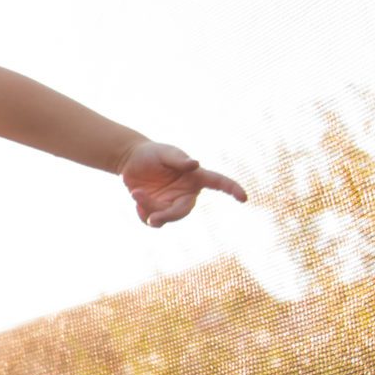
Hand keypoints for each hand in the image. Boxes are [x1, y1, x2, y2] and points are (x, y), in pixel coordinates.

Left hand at [121, 141, 246, 225]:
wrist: (131, 161)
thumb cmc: (153, 153)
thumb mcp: (165, 152)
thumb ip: (179, 159)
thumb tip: (195, 164)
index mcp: (196, 177)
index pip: (218, 183)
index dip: (232, 189)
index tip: (243, 197)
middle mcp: (187, 193)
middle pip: (183, 211)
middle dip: (167, 216)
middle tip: (153, 219)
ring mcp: (172, 203)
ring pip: (165, 217)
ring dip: (149, 209)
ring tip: (136, 193)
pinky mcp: (158, 210)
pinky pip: (153, 221)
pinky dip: (143, 215)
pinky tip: (137, 200)